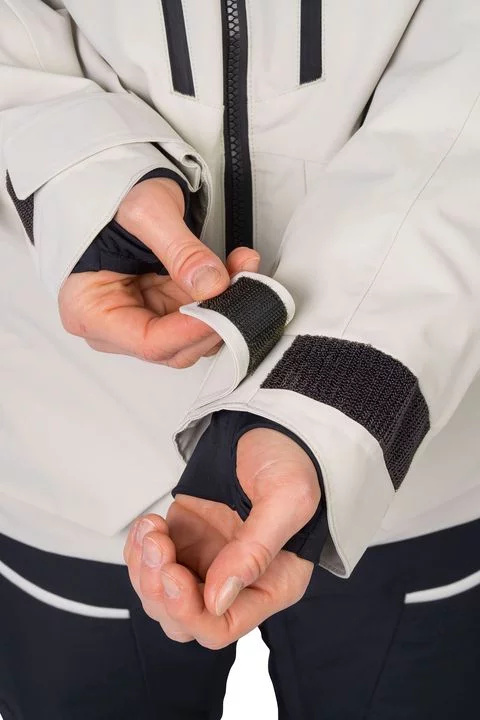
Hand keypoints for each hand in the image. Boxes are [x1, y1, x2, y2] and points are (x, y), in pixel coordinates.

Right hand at [59, 177, 259, 366]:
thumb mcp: (146, 213)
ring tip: (242, 266)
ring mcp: (143, 318)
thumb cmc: (112, 198)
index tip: (226, 310)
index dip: (192, 331)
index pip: (148, 342)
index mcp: (90, 310)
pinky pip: (201, 316)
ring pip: (194, 335)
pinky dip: (224, 296)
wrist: (116, 183)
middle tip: (243, 284)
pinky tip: (237, 268)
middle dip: (215, 319)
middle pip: (175, 347)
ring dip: (226, 307)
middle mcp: (115, 325)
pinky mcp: (166, 309)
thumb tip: (210, 284)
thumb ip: (180, 250)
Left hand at [124, 427, 319, 647]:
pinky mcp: (185, 538)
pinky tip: (149, 522)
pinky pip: (150, 564)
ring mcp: (207, 560)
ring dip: (144, 568)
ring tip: (151, 527)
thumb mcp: (287, 499)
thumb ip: (256, 550)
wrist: (271, 428)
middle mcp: (237, 581)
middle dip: (159, 590)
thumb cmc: (291, 462)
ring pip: (159, 595)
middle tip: (159, 545)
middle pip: (183, 619)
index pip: (221, 626)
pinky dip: (139, 549)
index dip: (189, 611)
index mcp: (270, 584)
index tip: (173, 574)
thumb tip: (216, 598)